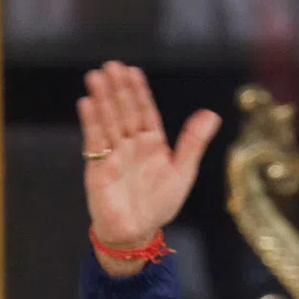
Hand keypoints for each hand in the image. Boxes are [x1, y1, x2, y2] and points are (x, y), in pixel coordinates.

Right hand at [77, 61, 221, 268]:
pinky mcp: (98, 168)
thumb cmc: (159, 204)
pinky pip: (95, 142)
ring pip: (108, 122)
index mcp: (151, 143)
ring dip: (102, 100)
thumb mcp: (182, 172)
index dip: (139, 92)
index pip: (144, 111)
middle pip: (124, 111)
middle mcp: (130, 144)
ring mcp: (113, 154)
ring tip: (96, 77)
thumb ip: (193, 143)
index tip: (133, 71)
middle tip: (111, 65)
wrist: (138, 232)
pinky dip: (91, 123)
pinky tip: (87, 104)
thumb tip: (211, 114)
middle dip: (118, 89)